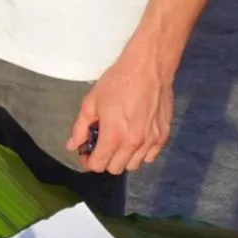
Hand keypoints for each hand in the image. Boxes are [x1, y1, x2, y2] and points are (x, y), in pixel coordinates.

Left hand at [66, 44, 174, 175]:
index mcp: (113, 136)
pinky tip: (135, 138)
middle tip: (101, 145)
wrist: (148, 67)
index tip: (86, 152)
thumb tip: (73, 145)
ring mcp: (151, 141)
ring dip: (123, 158)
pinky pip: (151, 156)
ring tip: (119, 141)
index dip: (88, 161)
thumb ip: (80, 128)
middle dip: (105, 160)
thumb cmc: (117, 82)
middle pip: (115, 169)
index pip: (98, 165)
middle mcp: (133, 143)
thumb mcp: (91, 102)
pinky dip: (141, 153)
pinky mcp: (164, 135)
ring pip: (134, 165)